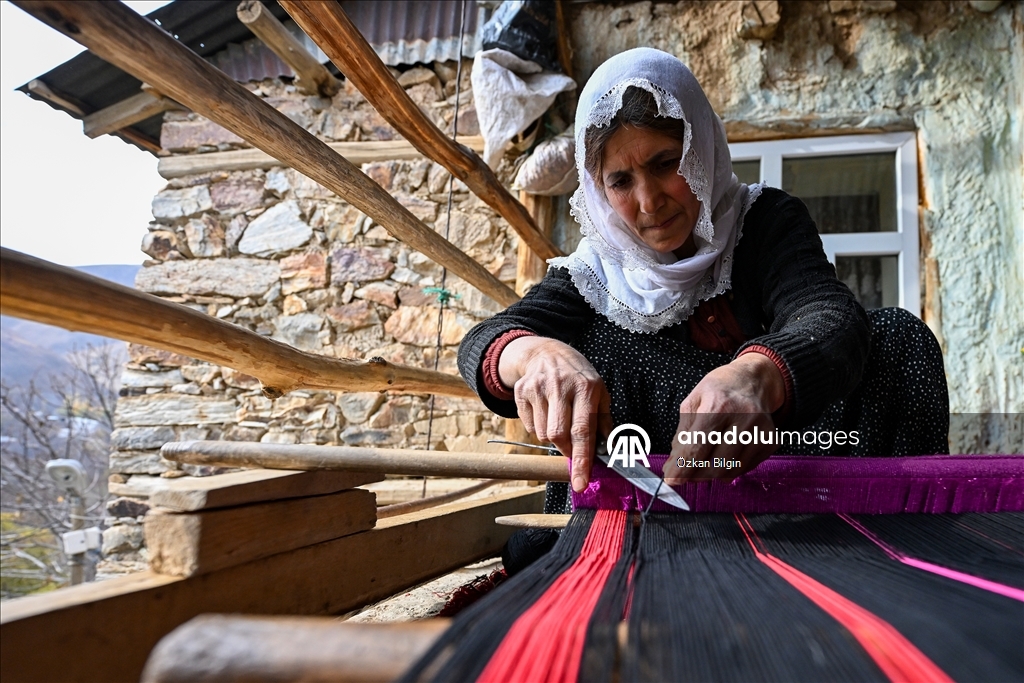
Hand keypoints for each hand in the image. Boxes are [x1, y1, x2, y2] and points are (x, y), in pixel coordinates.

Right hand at [499, 337, 611, 492]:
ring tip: (558, 418)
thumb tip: (608, 450)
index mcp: (585, 387)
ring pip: (542, 434)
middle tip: (571, 448)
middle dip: (565, 449)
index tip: (581, 483)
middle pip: (558, 435)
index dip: (582, 460)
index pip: (583, 431)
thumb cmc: (578, 376)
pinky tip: (545, 412)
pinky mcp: (521, 391)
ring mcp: (538, 388)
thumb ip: (604, 421)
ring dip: (552, 437)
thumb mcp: (599, 391)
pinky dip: (538, 428)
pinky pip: (529, 427)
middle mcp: (560, 386)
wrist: (546, 352)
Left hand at [663, 353, 783, 483]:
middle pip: (714, 464)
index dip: (682, 468)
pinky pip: (744, 468)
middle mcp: (743, 419)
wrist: (753, 381)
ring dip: (710, 474)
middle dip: (694, 474)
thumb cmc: (719, 390)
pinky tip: (722, 458)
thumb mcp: (693, 402)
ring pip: (730, 470)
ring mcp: (760, 431)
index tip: (671, 479)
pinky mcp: (770, 442)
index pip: (697, 446)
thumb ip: (682, 435)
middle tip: (684, 472)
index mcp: (719, 406)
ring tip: (702, 464)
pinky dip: (728, 469)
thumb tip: (674, 465)